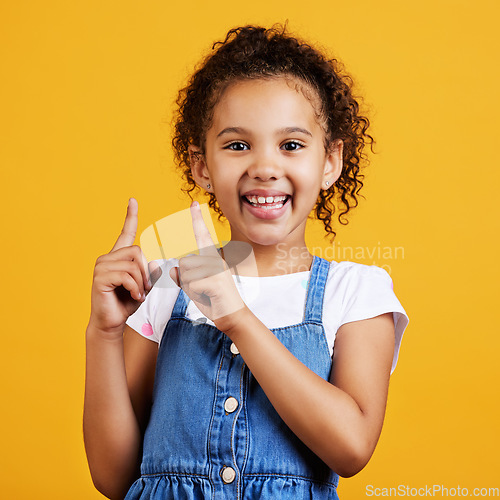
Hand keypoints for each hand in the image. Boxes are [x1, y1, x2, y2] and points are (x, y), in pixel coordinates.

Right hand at [88, 198, 161, 338]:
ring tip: (138, 294)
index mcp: (119, 256)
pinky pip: (127, 276)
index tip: (133, 200)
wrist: (112, 322)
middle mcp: (108, 257)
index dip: (131, 216)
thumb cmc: (127, 303)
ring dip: (142, 282)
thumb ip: (151, 272)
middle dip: (147, 272)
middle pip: (138, 251)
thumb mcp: (145, 285)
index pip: (126, 232)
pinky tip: (134, 297)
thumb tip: (154, 262)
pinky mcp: (100, 277)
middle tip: (144, 288)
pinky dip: (136, 288)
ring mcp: (101, 266)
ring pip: (134, 265)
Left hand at [169, 201, 246, 332]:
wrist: (234, 316)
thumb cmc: (215, 301)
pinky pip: (192, 284)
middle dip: (187, 280)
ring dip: (191, 287)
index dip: (197, 220)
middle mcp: (216, 261)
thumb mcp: (196, 288)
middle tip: (203, 291)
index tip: (193, 204)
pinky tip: (208, 297)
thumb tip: (173, 270)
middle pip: (186, 262)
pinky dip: (195, 293)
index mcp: (214, 259)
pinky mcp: (216, 281)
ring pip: (187, 273)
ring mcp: (217, 270)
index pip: (203, 236)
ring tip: (206, 294)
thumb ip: (185, 278)